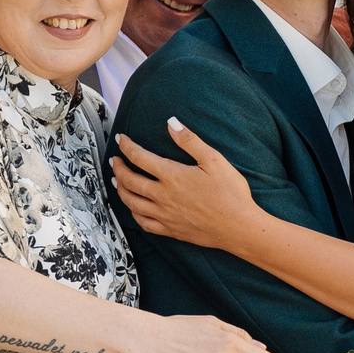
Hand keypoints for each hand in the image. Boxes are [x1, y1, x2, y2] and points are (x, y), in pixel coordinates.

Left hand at [110, 119, 264, 251]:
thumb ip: (190, 141)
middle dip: (118, 168)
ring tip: (116, 181)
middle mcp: (163, 196)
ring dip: (120, 190)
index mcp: (172, 176)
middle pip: (130, 181)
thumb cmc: (230, 193)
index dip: (127, 146)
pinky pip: (143, 223)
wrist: (239, 227)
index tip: (121, 139)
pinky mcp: (170, 230)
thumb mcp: (214, 160)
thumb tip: (171, 122)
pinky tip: (133, 208)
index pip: (140, 157)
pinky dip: (133, 213)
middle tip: (114, 160)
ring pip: (132, 202)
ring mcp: (164, 215)